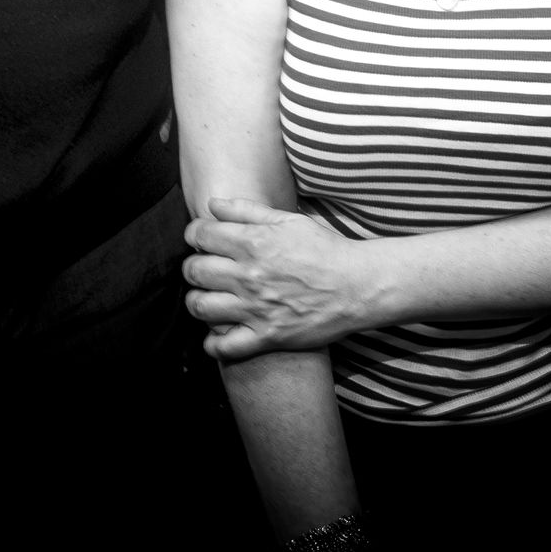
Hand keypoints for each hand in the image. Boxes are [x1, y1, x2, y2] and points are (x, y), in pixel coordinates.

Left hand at [182, 196, 380, 359]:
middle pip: (195, 270)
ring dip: (197, 302)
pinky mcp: (266, 336)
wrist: (358, 286)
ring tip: (206, 299)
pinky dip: (214, 344)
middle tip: (202, 269)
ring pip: (200, 307)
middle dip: (192, 268)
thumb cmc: (325, 250)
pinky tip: (219, 334)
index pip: (200, 235)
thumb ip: (247, 210)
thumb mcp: (289, 221)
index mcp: (254, 242)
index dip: (194, 234)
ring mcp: (256, 308)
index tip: (201, 239)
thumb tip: (212, 204)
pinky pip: (224, 347)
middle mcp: (249, 275)